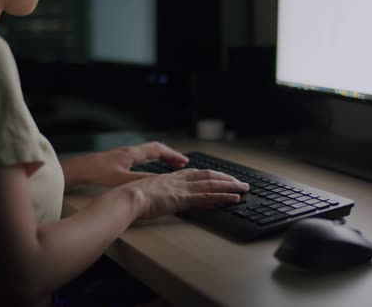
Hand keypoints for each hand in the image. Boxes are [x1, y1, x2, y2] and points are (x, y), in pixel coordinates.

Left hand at [61, 142, 189, 187]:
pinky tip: (150, 169)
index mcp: (133, 154)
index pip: (159, 150)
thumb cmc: (98, 173)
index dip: (173, 155)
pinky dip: (151, 161)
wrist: (79, 169)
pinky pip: (141, 157)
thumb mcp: (123, 179)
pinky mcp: (118, 160)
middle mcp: (130, 152)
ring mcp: (124, 155)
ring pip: (148, 153)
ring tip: (170, 166)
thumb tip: (161, 182)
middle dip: (170, 155)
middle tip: (181, 163)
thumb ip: (142, 180)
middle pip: (155, 149)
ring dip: (161, 158)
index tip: (184, 161)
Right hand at [114, 168, 249, 219]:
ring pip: (212, 184)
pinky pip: (208, 197)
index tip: (219, 176)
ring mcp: (182, 188)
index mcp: (169, 177)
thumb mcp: (144, 192)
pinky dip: (223, 196)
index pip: (195, 173)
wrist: (127, 197)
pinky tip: (234, 198)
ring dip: (230, 185)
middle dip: (225, 178)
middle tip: (239, 182)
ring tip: (244, 188)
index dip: (209, 175)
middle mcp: (179, 180)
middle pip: (208, 175)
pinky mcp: (184, 198)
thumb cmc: (130, 197)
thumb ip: (154, 193)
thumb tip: (155, 199)